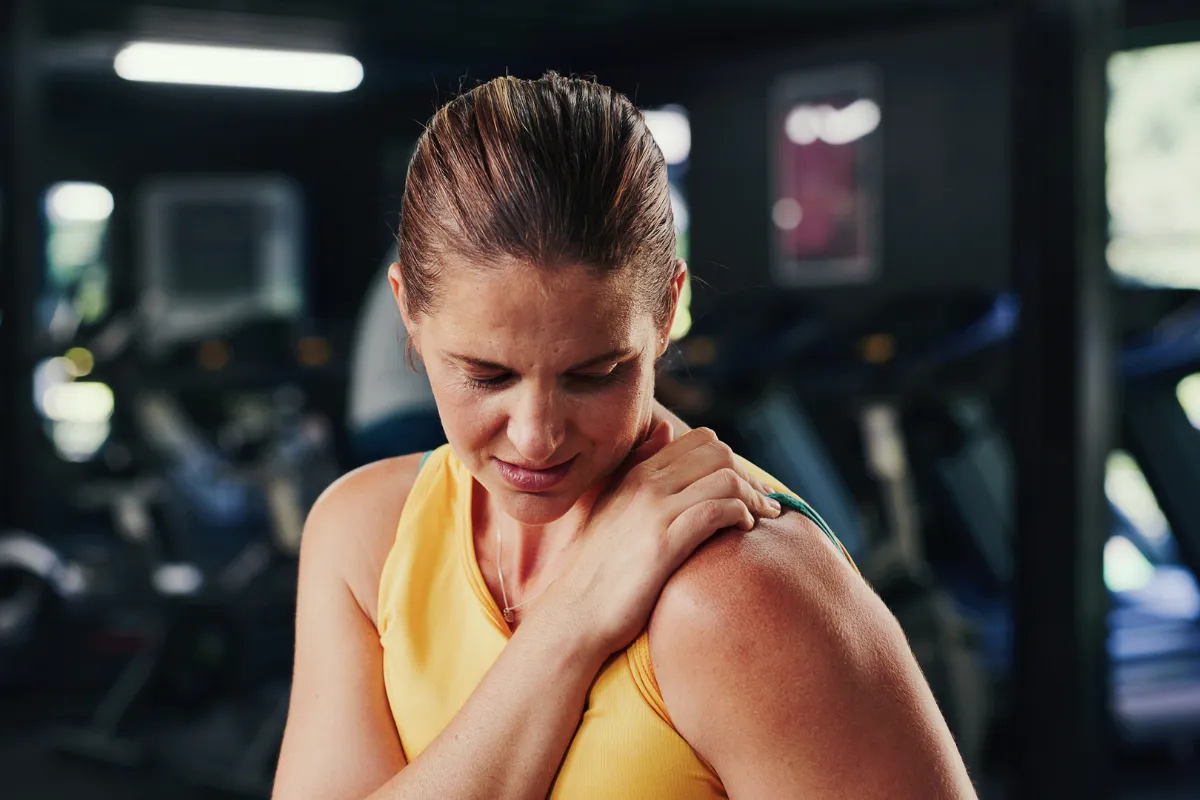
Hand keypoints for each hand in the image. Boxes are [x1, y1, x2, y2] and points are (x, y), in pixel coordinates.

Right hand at [531, 424, 782, 657]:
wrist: (574, 613)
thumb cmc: (595, 567)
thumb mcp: (611, 505)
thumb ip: (638, 466)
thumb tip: (667, 429)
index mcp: (635, 473)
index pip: (699, 441)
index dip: (731, 459)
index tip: (746, 484)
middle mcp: (645, 484)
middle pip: (718, 454)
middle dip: (748, 475)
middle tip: (763, 501)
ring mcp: (654, 512)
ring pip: (724, 478)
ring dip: (754, 495)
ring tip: (764, 516)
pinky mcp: (664, 544)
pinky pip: (717, 511)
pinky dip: (741, 514)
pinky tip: (746, 529)